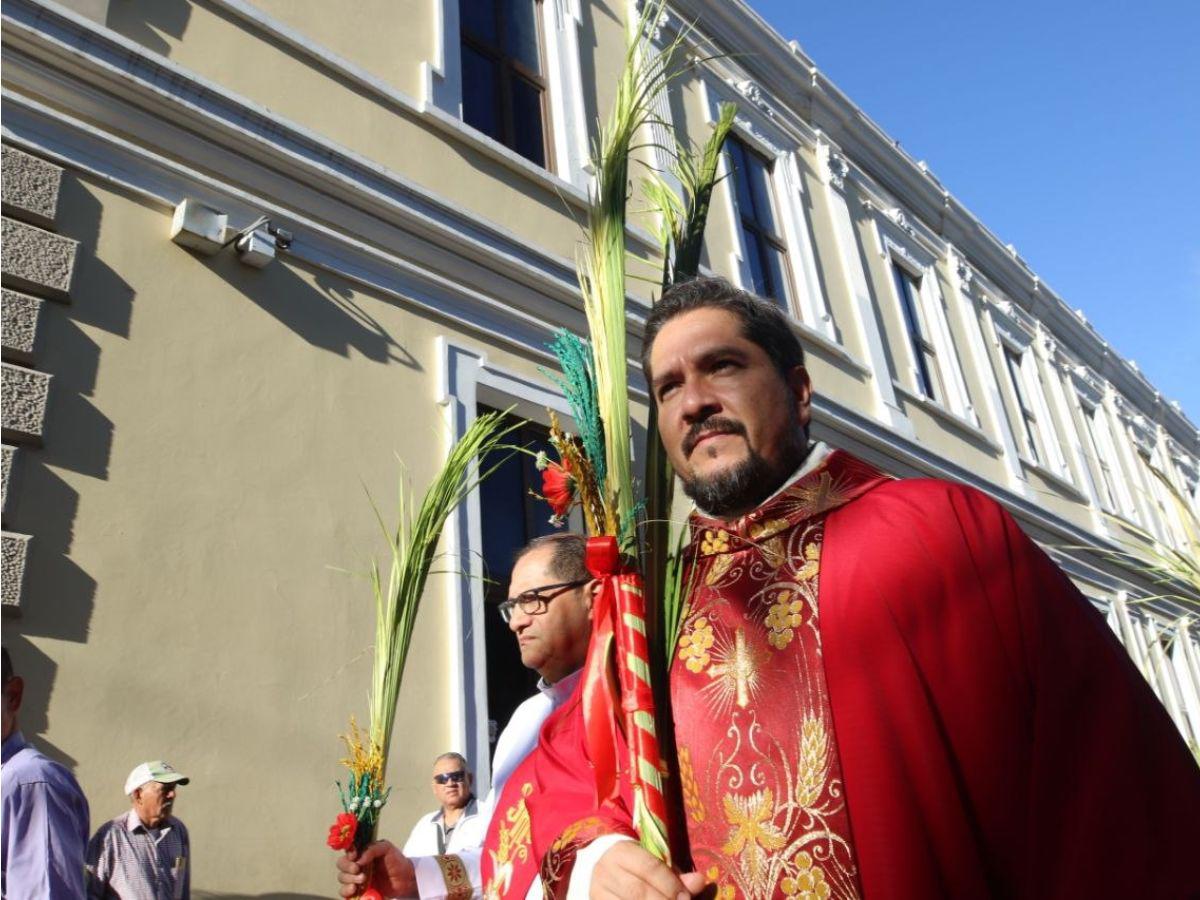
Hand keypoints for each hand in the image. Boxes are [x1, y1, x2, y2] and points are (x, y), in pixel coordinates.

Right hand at [337, 841, 416, 897]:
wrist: (405, 880)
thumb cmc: (397, 861)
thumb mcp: (387, 848)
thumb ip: (373, 849)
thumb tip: (358, 859)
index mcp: (362, 852)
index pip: (348, 851)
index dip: (348, 853)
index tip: (354, 856)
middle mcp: (357, 865)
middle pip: (341, 864)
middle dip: (348, 868)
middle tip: (359, 871)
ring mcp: (357, 878)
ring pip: (342, 878)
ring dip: (349, 879)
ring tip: (363, 880)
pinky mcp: (358, 891)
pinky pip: (345, 892)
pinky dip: (346, 891)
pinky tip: (355, 890)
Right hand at [590, 842, 706, 899]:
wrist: (598, 871)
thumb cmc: (634, 868)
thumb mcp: (653, 864)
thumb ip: (676, 876)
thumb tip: (700, 882)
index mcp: (621, 852)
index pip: (649, 867)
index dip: (670, 884)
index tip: (686, 898)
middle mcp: (605, 872)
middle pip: (637, 892)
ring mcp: (598, 893)